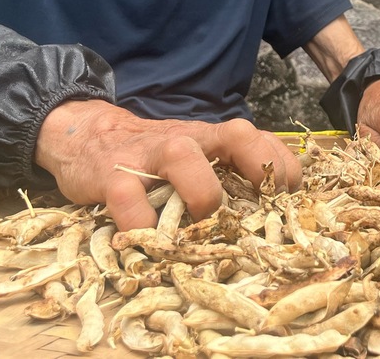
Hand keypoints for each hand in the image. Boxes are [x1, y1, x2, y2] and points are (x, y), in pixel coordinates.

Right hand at [34, 100, 301, 230]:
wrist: (90, 136)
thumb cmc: (158, 159)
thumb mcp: (199, 159)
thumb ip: (229, 178)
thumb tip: (271, 222)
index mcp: (216, 139)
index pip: (264, 142)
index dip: (284, 170)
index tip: (289, 201)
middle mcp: (191, 140)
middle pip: (237, 136)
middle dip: (259, 168)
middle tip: (261, 209)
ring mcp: (151, 156)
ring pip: (183, 156)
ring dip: (201, 193)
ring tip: (203, 225)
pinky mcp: (113, 177)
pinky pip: (128, 199)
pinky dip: (141, 226)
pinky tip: (150, 244)